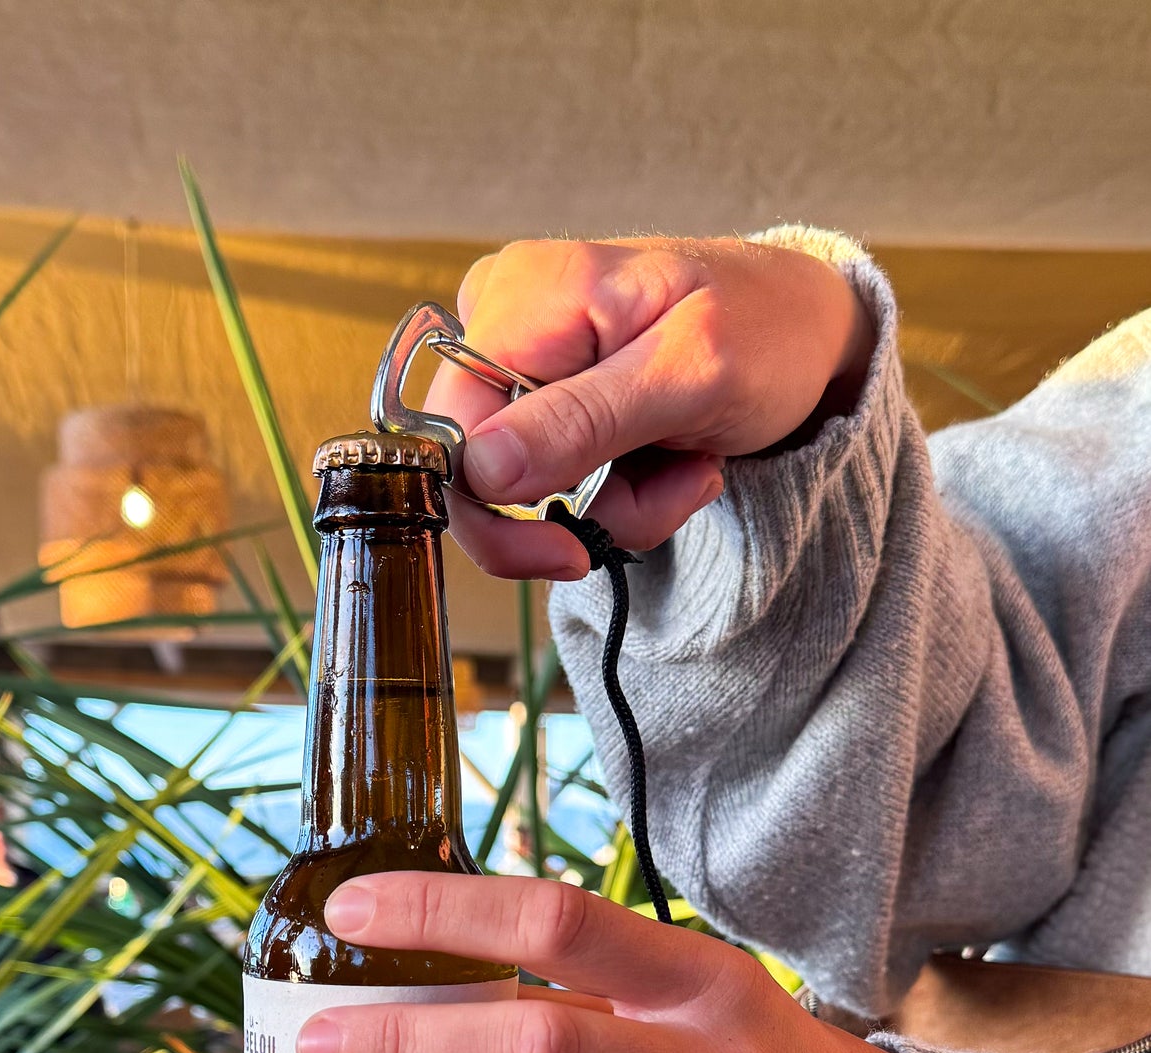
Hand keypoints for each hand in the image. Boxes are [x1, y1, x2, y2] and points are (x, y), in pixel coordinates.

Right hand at [423, 236, 874, 579]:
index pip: (449, 435)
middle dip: (574, 511)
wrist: (810, 329)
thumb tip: (480, 470)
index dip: (497, 511)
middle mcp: (502, 319)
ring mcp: (521, 359)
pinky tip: (671, 462)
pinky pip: (551, 483)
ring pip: (521, 492)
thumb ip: (582, 421)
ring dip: (610, 510)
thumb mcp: (689, 377)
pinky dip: (617, 498)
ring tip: (683, 469)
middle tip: (665, 494)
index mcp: (524, 295)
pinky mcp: (545, 397)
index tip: (571, 547)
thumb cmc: (768, 329)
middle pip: (480, 473)